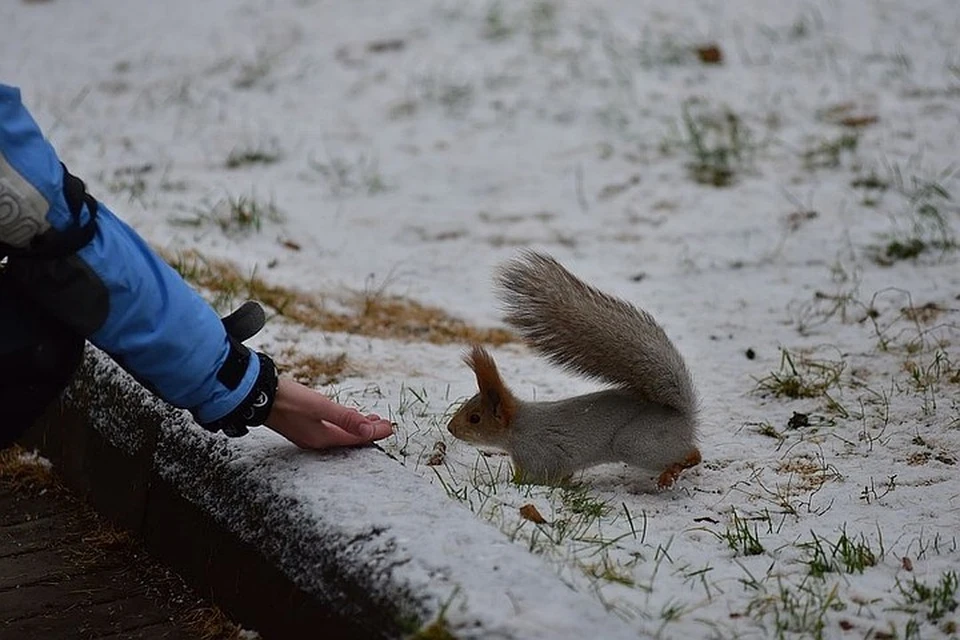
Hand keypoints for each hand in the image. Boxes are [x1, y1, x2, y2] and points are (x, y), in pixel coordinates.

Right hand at [265, 377, 393, 448]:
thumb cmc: (288, 399)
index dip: (375, 433)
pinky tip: (344, 417)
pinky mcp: (301, 425)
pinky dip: (343, 423)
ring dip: (356, 426)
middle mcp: (316, 440)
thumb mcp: (320, 406)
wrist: (256, 395)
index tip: (391, 427)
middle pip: (349, 438)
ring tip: (370, 420)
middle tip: (385, 425)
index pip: (356, 438)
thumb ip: (345, 418)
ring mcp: (308, 434)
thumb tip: (370, 430)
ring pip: (339, 433)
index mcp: (323, 438)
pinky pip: (329, 428)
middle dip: (368, 431)